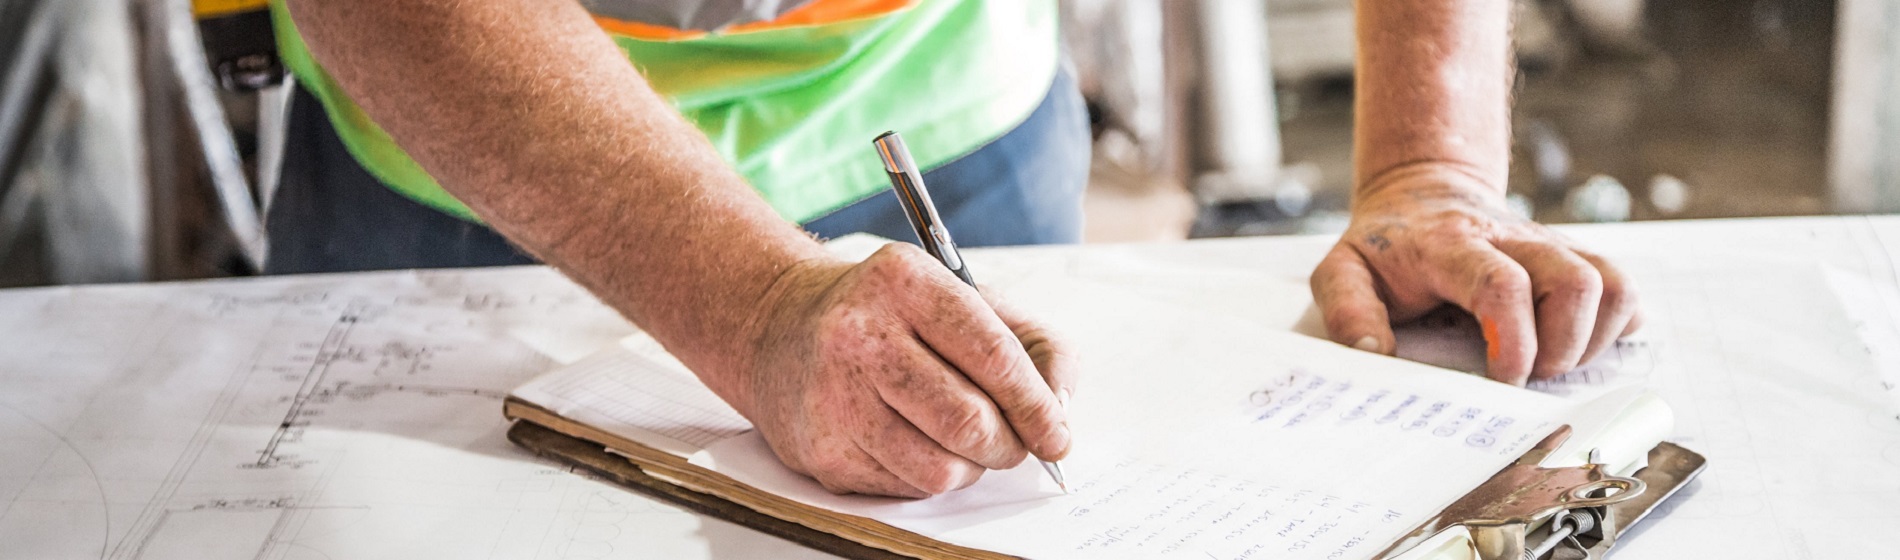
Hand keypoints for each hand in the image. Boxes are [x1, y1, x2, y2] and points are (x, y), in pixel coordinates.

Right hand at [733, 243, 1075, 496]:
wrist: (780, 327)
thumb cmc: (892, 316)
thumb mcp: (966, 299)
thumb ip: (1034, 344)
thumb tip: (1060, 407)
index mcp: (906, 281)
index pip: (993, 357)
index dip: (1037, 406)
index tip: (1057, 434)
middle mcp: (861, 333)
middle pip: (968, 421)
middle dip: (1009, 445)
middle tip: (1014, 444)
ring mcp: (833, 395)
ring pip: (939, 469)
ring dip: (970, 467)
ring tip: (962, 442)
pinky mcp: (821, 448)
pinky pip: (904, 488)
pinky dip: (928, 476)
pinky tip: (913, 442)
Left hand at [1309, 165, 1642, 384]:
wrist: (1423, 192)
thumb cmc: (1386, 245)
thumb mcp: (1342, 270)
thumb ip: (1347, 311)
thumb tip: (1373, 354)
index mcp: (1452, 246)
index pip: (1502, 284)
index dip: (1515, 340)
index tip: (1504, 378)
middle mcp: (1513, 240)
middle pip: (1575, 281)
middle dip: (1563, 347)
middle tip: (1528, 376)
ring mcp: (1551, 246)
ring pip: (1613, 283)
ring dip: (1594, 339)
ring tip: (1553, 362)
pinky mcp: (1575, 257)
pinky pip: (1623, 289)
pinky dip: (1614, 326)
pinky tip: (1575, 344)